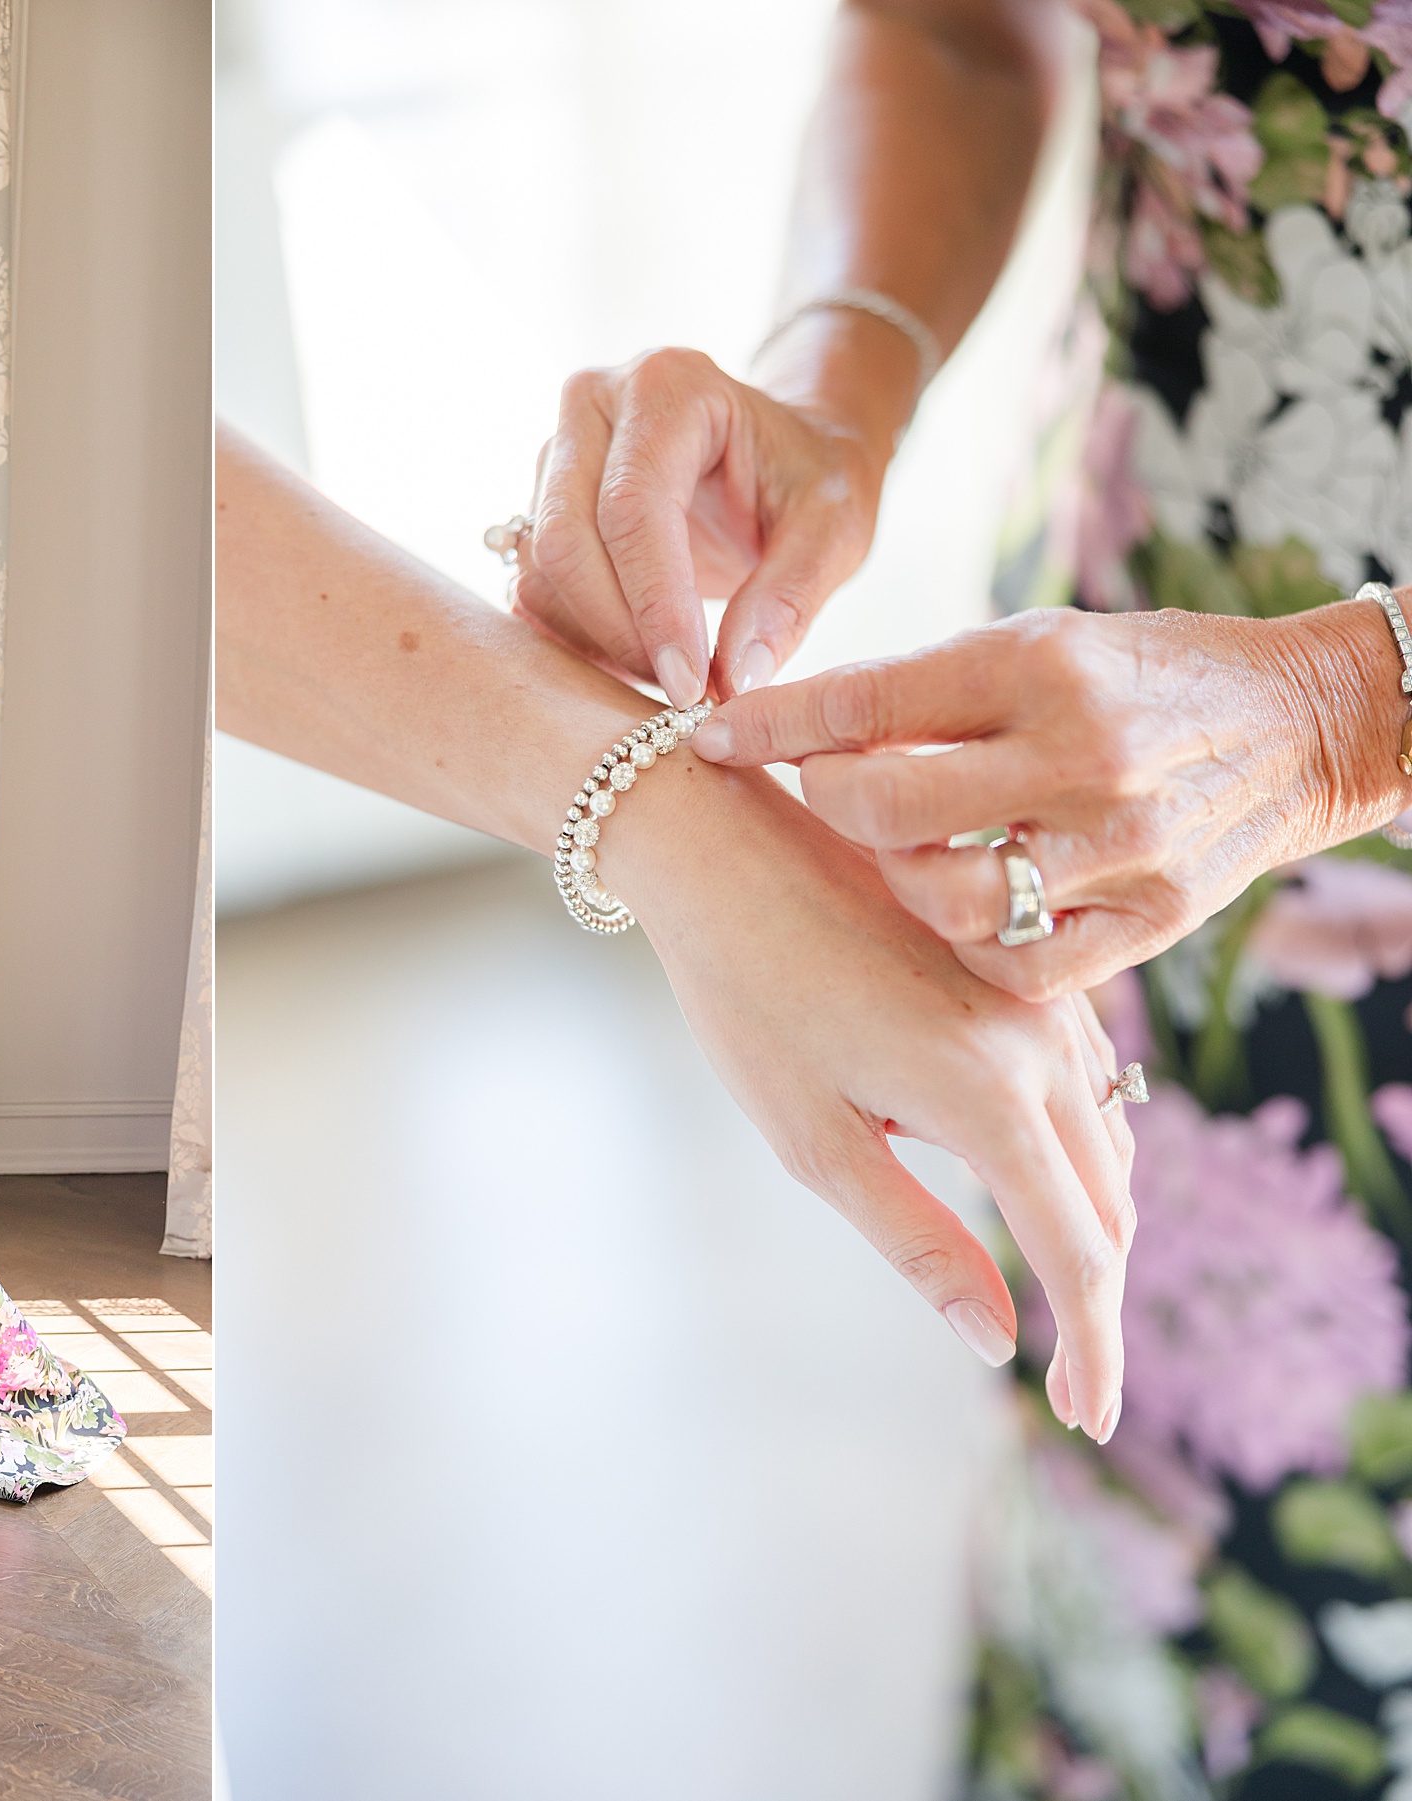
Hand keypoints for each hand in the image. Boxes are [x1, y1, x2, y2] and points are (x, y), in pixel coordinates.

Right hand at [510, 349, 889, 706]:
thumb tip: (737, 680)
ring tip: (666, 674)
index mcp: (670, 386)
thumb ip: (790, 599)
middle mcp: (595, 401)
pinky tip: (631, 658)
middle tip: (677, 694)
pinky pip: (532, 582)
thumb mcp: (834, 530)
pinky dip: (575, 634)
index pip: (633, 507)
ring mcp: (556, 449)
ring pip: (540, 567)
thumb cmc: (811, 479)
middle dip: (618, 630)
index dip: (654, 605)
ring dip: (594, 638)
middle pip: (566, 538)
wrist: (781, 454)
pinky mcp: (539, 497)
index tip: (691, 685)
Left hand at [617, 757, 1135, 1441]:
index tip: (1090, 1419)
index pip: (1080, 1255)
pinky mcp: (1028, 967)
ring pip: (1108, 1138)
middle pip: (1110, 1203)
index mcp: (991, 1098)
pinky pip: (1088, 1078)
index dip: (1095, 1348)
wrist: (725, 847)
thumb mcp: (813, 1138)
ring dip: (1092, 1219)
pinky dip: (1078, 1144)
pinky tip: (1037, 1172)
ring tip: (1059, 1291)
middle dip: (1096, 1293)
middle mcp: (1043, 1044)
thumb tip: (994, 1339)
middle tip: (1072, 1375)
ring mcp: (1044, 997)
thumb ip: (918, 1240)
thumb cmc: (747, 998)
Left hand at [689, 601, 1411, 1000]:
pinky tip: (962, 914)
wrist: (1301, 723)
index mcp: (1040, 667)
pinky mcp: (1152, 921)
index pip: (866, 702)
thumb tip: (783, 727)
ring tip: (904, 854)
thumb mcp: (1031, 647)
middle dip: (830, 807)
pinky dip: (971, 948)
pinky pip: (1020, 968)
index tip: (711, 733)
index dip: (771, 724)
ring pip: (945, 901)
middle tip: (830, 797)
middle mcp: (1082, 755)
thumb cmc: (1138, 677)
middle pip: (888, 810)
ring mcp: (1121, 847)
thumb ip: (917, 693)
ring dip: (897, 884)